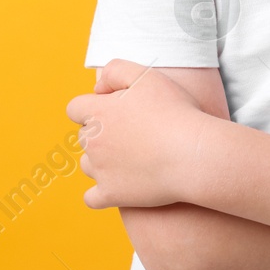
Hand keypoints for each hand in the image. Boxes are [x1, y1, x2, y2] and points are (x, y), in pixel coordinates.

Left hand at [66, 60, 208, 208]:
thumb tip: (98, 88)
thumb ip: (115, 70)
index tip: (116, 110)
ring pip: (87, 165)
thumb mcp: (146, 75)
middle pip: (83, 137)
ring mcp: (100, 171)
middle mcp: (93, 142)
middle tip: (131, 133)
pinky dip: (101, 193)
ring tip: (129, 158)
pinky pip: (91, 198)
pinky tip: (118, 186)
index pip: (76, 108)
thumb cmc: (175, 112)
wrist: (193, 154)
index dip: (93, 107)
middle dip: (101, 134)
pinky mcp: (110, 195)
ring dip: (101, 161)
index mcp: (98, 113)